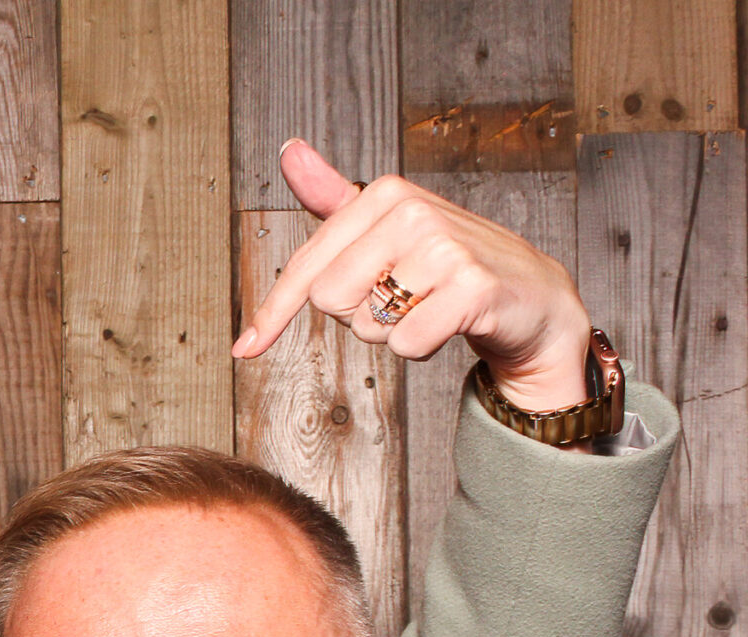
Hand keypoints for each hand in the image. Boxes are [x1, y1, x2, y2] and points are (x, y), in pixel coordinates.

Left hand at [233, 138, 593, 413]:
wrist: (529, 297)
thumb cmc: (448, 263)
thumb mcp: (385, 225)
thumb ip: (333, 196)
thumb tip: (289, 150)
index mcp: (385, 195)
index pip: (306, 268)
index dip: (272, 314)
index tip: (245, 348)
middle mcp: (413, 212)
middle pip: (330, 301)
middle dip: (359, 315)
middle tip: (403, 297)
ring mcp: (445, 246)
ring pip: (367, 325)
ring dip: (392, 331)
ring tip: (430, 305)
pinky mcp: (472, 286)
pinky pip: (406, 343)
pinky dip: (421, 347)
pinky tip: (451, 322)